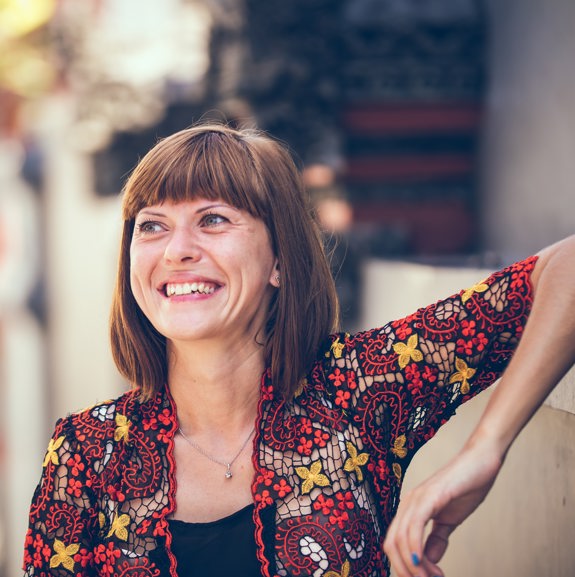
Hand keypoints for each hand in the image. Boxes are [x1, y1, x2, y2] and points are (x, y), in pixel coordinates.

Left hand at [383, 441, 503, 576]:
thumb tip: (428, 558)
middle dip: (406, 570)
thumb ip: (437, 538)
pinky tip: (424, 562)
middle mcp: (408, 503)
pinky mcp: (430, 495)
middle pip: (391, 544)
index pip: (394, 543)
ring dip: (415, 566)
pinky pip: (414, 525)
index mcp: (410, 509)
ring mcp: (417, 498)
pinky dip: (416, 548)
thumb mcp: (449, 519)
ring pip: (401, 539)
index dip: (404, 567)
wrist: (481, 462)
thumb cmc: (466, 487)